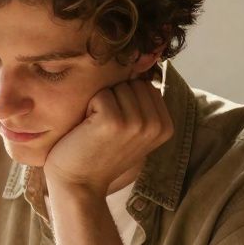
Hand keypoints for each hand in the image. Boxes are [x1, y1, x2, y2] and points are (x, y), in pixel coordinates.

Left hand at [44, 78, 172, 195]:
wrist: (78, 185)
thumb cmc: (97, 153)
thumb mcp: (129, 129)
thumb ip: (141, 104)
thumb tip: (146, 59)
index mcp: (165, 125)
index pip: (144, 85)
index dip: (122, 99)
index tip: (115, 128)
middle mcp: (157, 124)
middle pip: (131, 82)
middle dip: (112, 99)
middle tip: (102, 129)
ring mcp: (137, 123)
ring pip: (116, 86)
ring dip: (99, 103)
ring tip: (95, 130)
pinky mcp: (114, 121)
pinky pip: (100, 94)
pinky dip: (88, 107)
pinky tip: (87, 131)